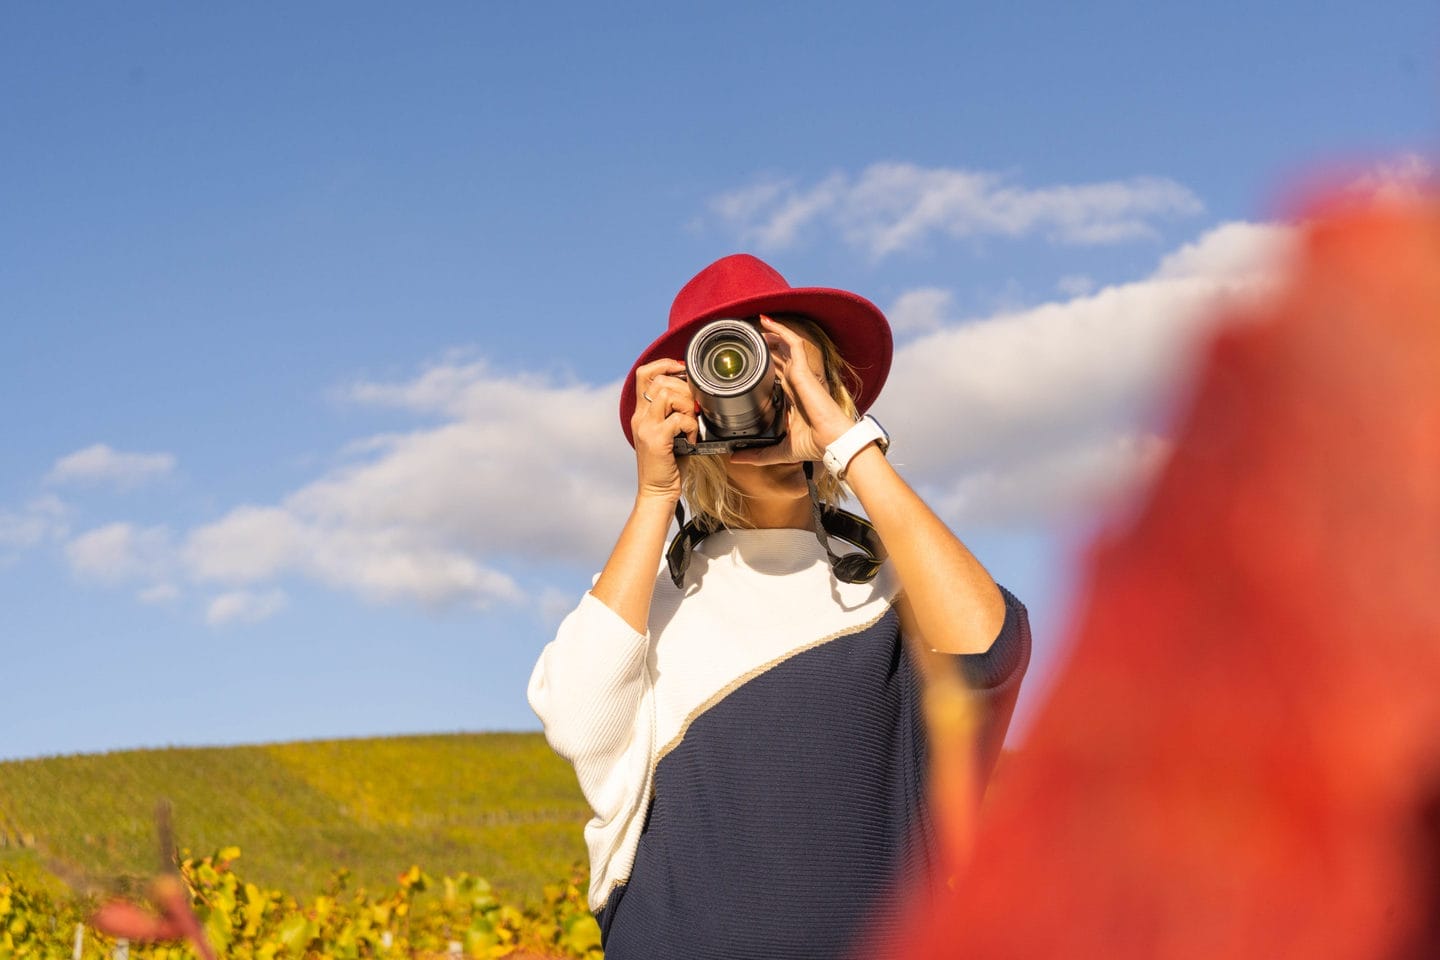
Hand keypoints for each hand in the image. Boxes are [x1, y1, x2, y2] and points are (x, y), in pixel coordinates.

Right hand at [629, 358, 697, 502]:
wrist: (656, 492)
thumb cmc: (669, 464)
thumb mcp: (669, 433)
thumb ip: (674, 413)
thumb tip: (694, 394)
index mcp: (642, 413)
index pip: (644, 374)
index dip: (664, 365)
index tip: (682, 372)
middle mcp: (640, 417)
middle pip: (660, 380)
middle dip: (684, 389)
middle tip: (694, 409)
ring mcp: (646, 427)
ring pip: (668, 394)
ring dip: (687, 406)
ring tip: (691, 423)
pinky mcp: (655, 439)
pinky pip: (678, 419)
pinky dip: (690, 426)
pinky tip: (691, 439)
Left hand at [729, 315, 854, 465]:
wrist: (831, 442)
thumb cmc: (814, 445)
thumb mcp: (779, 450)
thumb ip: (757, 454)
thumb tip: (735, 459)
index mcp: (792, 399)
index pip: (777, 376)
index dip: (765, 367)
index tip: (749, 362)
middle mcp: (796, 384)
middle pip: (780, 358)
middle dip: (766, 347)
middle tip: (748, 338)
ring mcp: (801, 376)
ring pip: (785, 347)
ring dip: (771, 334)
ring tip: (755, 324)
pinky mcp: (804, 371)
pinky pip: (793, 343)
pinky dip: (781, 331)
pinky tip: (767, 322)